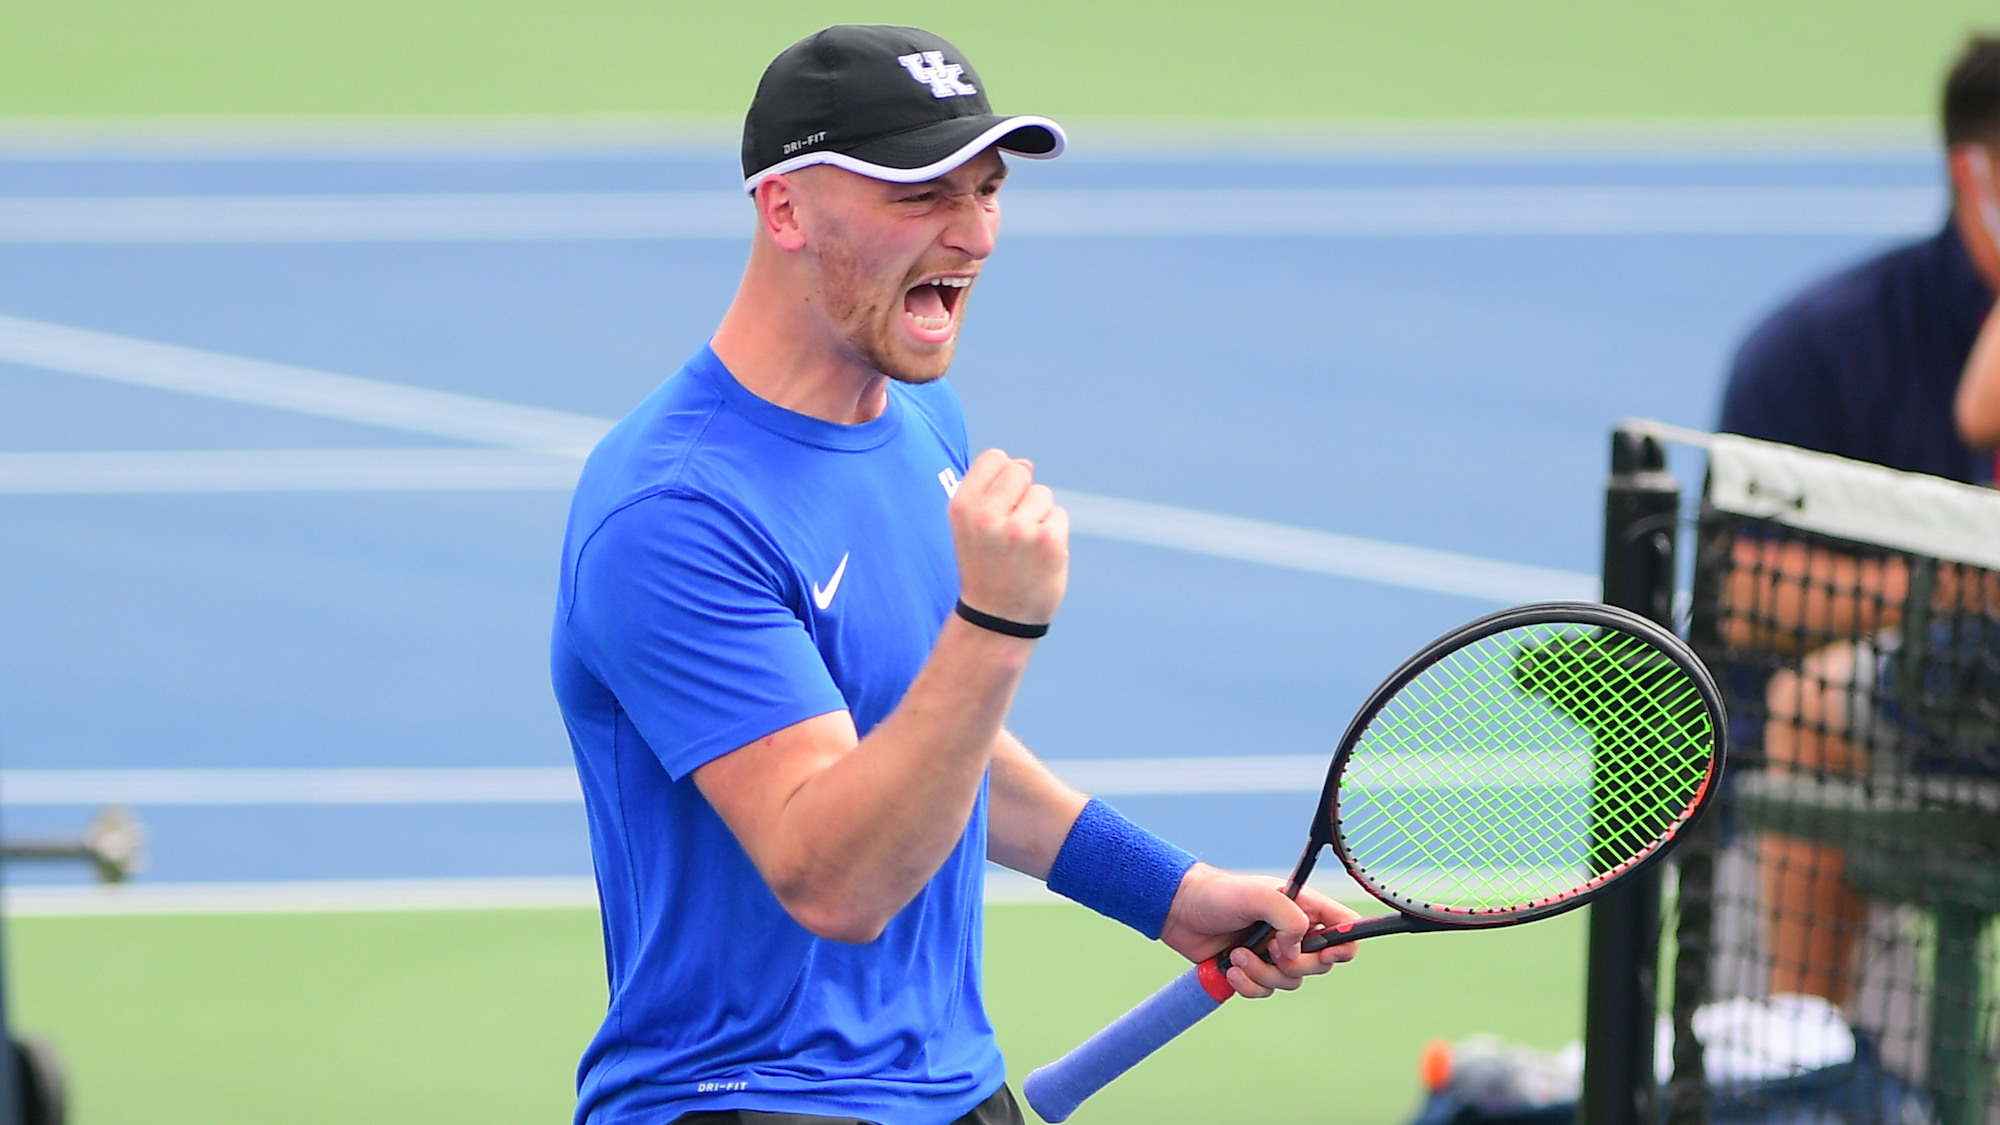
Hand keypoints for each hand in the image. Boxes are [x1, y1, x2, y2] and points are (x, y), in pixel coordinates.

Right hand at [948, 449, 1067, 626]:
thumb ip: (992, 489)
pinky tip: (1037, 557)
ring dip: (1038, 515)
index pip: (994, 458)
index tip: (997, 505)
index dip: (1001, 478)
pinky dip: (1053, 534)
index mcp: (962, 507)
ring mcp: (1019, 529)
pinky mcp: (1048, 541)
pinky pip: (1058, 516)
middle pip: (1020, 472)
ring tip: (1022, 547)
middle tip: (1010, 532)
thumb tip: (1025, 463)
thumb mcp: (972, 525)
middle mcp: (987, 516)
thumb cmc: (985, 566)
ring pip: (1042, 494)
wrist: (996, 619)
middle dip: (1021, 495)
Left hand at [1158, 864, 1359, 998]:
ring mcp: (1272, 953)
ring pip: (1290, 982)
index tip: (1328, 953)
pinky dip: (1248, 986)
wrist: (1179, 910)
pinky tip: (1230, 969)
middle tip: (1271, 951)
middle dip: (1294, 965)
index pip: (1344, 927)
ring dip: (1263, 974)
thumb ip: (1289, 918)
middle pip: (1320, 964)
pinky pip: (1264, 992)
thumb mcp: (1258, 895)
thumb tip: (1295, 952)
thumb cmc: (1219, 894)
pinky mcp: (1252, 970)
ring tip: (1237, 954)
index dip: (1345, 944)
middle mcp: (1292, 932)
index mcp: (1303, 908)